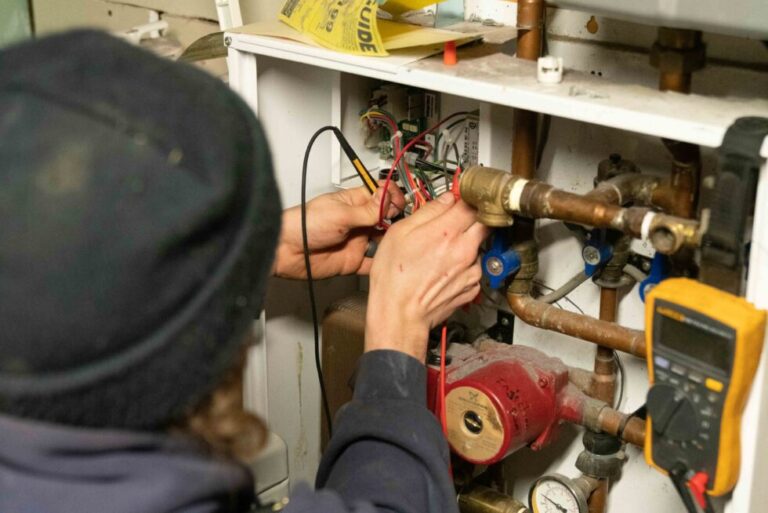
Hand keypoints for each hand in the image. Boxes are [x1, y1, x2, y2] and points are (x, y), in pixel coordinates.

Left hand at [273, 182, 404, 278]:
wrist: (286, 250)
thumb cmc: (304, 225)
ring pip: (383, 241)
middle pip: (386, 218)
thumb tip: (388, 198)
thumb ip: (367, 210)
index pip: (380, 195)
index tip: (399, 204)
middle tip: (400, 224)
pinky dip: (381, 264)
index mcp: (354, 203)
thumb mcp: (340, 214)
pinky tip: (388, 261)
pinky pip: (372, 264)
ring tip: (398, 242)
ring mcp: (356, 241)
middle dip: (396, 220)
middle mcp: (358, 221)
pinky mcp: (353, 261)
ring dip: (392, 241)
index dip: (392, 198)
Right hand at [365, 194, 488, 360]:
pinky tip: (444, 271)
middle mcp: (465, 249)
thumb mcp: (399, 233)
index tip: (462, 196)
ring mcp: (472, 270)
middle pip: (484, 222)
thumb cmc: (393, 278)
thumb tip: (446, 199)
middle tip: (457, 221)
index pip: (473, 202)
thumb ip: (428, 211)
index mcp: (447, 231)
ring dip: (466, 244)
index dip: (468, 196)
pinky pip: (474, 268)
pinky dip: (464, 266)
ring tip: (441, 254)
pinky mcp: (473, 287)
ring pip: (478, 246)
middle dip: (474, 218)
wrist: (399, 315)